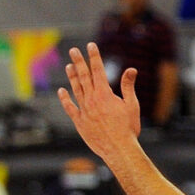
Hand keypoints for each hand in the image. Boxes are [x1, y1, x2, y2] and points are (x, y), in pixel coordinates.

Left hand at [58, 43, 141, 160]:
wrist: (118, 148)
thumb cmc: (128, 127)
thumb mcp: (132, 105)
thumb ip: (128, 86)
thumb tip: (131, 69)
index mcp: (105, 94)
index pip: (98, 70)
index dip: (94, 57)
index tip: (91, 46)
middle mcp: (91, 100)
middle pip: (84, 76)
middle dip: (79, 61)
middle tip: (74, 50)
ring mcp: (84, 110)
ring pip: (76, 89)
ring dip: (72, 76)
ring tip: (69, 65)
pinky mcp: (79, 122)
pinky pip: (70, 107)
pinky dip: (65, 98)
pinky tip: (62, 91)